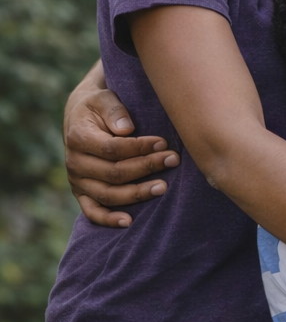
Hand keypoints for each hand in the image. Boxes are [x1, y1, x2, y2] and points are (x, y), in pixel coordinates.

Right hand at [63, 86, 178, 226]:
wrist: (82, 117)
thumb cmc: (100, 106)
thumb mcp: (105, 99)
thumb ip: (115, 111)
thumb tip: (127, 129)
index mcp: (78, 137)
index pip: (112, 149)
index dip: (139, 147)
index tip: (164, 143)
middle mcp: (75, 162)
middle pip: (114, 172)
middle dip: (147, 167)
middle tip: (174, 160)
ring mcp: (78, 181)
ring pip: (108, 194)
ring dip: (137, 193)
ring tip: (164, 187)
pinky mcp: (82, 193)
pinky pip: (92, 211)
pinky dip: (108, 219)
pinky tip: (128, 222)